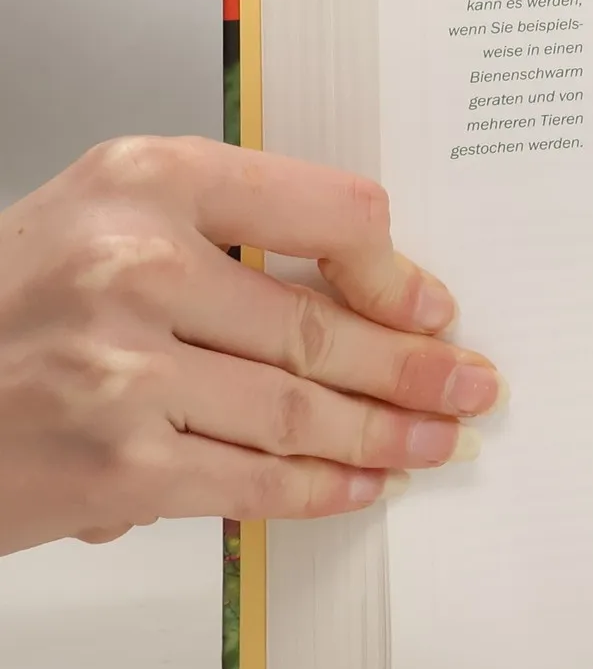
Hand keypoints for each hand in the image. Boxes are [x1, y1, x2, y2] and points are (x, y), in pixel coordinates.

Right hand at [0, 137, 501, 555]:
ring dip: (384, 434)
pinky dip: (318, 488)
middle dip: (414, 368)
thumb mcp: (107, 213)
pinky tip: (360, 484)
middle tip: (471, 384)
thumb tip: (363, 288)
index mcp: (149, 180)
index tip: (431, 304)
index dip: (394, 268)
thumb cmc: (7, 300)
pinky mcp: (114, 467)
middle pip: (321, 328)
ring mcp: (124, 371)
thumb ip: (224, 228)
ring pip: (299, 411)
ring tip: (435, 439)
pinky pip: (250, 480)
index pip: (327, 211)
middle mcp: (137, 265)